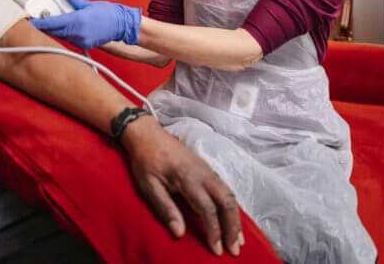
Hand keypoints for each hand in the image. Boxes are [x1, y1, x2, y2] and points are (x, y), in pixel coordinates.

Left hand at [24, 0, 140, 49]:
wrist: (122, 26)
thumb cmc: (106, 13)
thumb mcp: (86, 3)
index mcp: (77, 21)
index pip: (52, 23)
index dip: (39, 23)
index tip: (28, 21)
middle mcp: (77, 33)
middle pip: (53, 31)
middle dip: (43, 26)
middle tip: (33, 20)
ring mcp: (80, 41)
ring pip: (59, 36)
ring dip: (53, 30)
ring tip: (46, 23)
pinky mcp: (83, 45)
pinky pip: (68, 39)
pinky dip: (63, 34)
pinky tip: (64, 29)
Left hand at [120, 117, 243, 256]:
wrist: (147, 134)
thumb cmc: (145, 160)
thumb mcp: (148, 185)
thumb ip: (165, 208)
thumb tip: (179, 233)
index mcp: (187, 177)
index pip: (207, 208)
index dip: (214, 231)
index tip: (216, 249)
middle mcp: (203, 173)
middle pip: (226, 201)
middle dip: (232, 227)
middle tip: (234, 250)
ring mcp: (207, 169)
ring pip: (230, 195)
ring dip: (235, 218)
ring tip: (238, 240)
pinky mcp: (208, 169)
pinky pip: (226, 189)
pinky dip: (231, 207)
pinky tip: (232, 220)